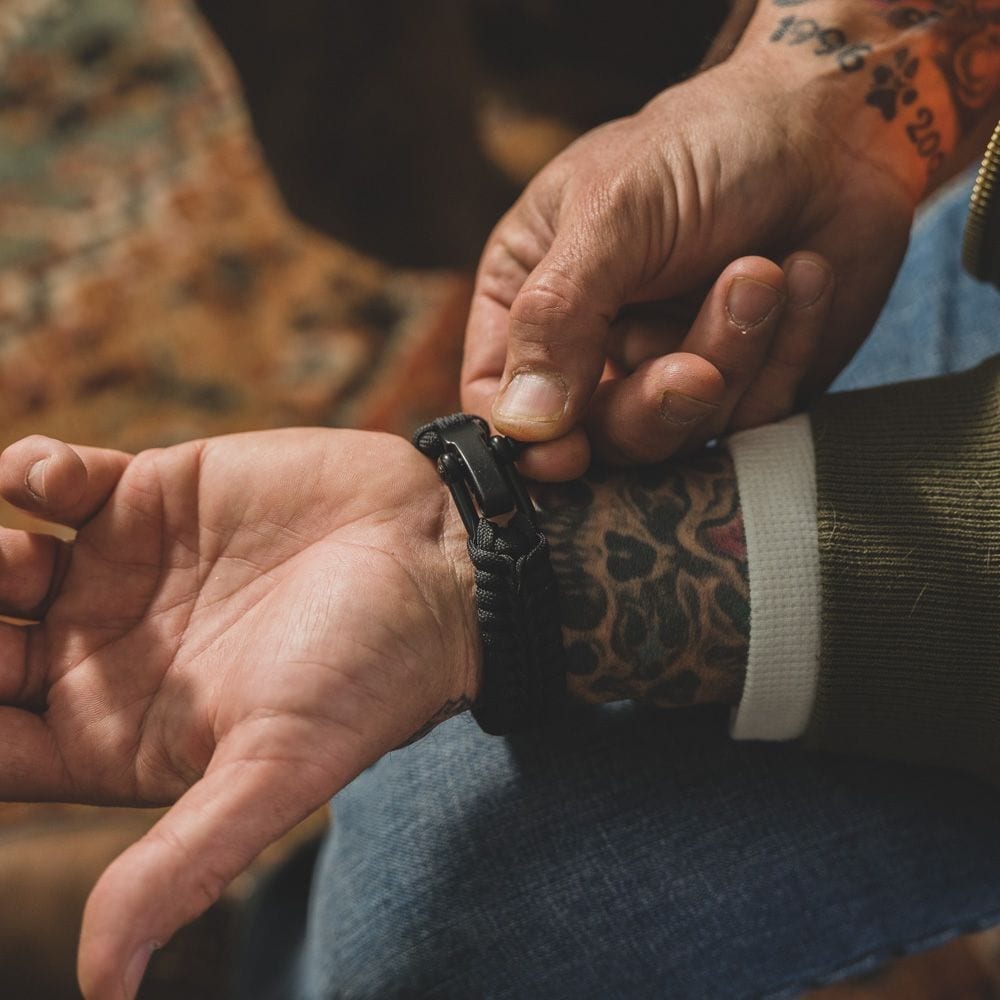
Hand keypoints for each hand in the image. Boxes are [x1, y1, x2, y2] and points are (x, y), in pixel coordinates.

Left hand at [0, 429, 476, 997]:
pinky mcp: (156, 493)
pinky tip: (48, 481)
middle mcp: (110, 655)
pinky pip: (57, 481)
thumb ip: (183, 862)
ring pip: (2, 561)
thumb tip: (106, 989)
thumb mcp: (277, 770)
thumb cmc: (372, 673)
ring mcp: (126, 570)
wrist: (442, 561)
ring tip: (10, 556)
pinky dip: (31, 472)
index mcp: (120, 735)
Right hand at [461, 52, 913, 479]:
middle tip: (698, 368)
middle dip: (652, 405)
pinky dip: (782, 354)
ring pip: (678, 433)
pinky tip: (802, 278)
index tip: (567, 455)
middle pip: (592, 436)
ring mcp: (668, 372)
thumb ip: (556, 315)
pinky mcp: (744, 387)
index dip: (526, 440)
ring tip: (762, 274)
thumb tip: (520, 422)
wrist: (833, 130)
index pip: (496, 395)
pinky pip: (752, 418)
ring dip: (729, 359)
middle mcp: (592, 347)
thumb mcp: (612, 211)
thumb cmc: (703, 147)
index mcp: (531, 297)